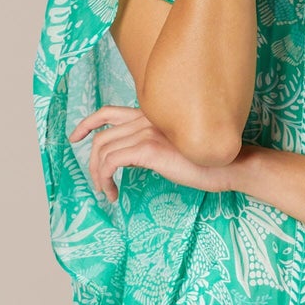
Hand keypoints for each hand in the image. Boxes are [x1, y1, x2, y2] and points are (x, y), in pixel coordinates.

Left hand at [70, 105, 237, 202]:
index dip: (87, 124)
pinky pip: (111, 162)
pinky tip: (114, 193)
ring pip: (103, 151)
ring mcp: (147, 132)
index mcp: (151, 115)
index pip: (109, 112)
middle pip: (101, 137)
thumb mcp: (175, 147)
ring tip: (107, 192)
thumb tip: (133, 159)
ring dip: (98, 176)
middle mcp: (146, 118)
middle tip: (98, 184)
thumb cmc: (208, 161)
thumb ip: (152, 145)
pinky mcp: (149, 149)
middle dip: (92, 162)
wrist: (230, 165)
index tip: (75, 138)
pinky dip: (105, 179)